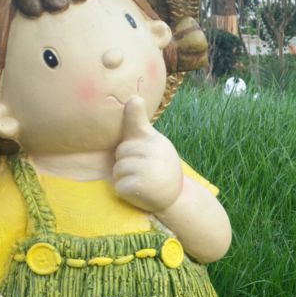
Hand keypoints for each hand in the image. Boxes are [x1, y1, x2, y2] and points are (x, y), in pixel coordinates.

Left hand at [113, 96, 182, 212]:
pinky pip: (119, 186)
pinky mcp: (140, 187)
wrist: (177, 199)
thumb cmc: (160, 169)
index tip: (134, 100)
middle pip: (121, 151)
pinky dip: (125, 192)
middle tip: (142, 171)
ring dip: (124, 178)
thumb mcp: (154, 146)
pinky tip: (140, 192)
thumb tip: (133, 97)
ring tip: (141, 181)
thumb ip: (139, 126)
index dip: (133, 115)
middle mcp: (155, 153)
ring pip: (118, 169)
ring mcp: (148, 170)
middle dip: (126, 163)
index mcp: (157, 142)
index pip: (138, 126)